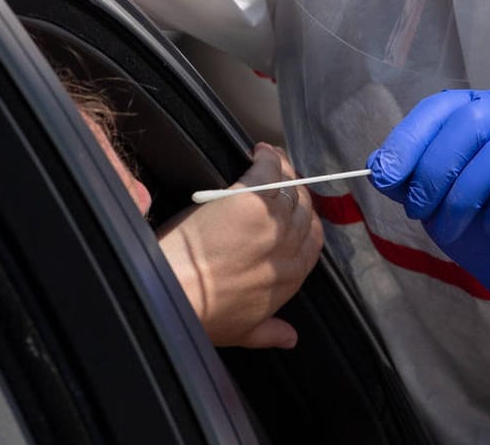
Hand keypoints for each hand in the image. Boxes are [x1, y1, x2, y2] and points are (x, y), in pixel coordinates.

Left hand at [159, 143, 322, 348]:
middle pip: (305, 210)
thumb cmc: (203, 313)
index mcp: (290, 278)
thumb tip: (290, 338)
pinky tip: (261, 152)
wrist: (176, 290)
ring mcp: (273, 220)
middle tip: (280, 184)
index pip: (313, 242)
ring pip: (290, 187)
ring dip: (283, 171)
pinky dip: (268, 158)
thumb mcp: (242, 332)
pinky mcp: (250, 198)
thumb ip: (270, 332)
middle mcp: (289, 247)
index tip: (294, 213)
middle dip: (297, 194)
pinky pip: (269, 170)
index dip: (305, 222)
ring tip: (271, 161)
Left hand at [368, 91, 489, 315]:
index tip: (385, 177)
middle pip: (470, 124)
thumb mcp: (437, 203)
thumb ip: (409, 180)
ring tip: (450, 229)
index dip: (408, 140)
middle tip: (417, 211)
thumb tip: (377, 166)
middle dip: (435, 171)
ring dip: (464, 197)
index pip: (438, 110)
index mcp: (474, 111)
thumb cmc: (485, 224)